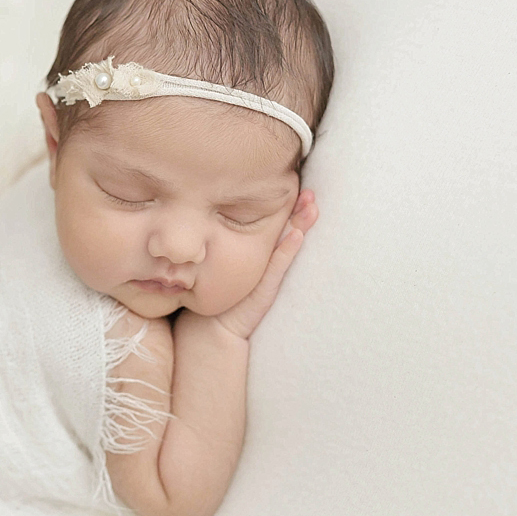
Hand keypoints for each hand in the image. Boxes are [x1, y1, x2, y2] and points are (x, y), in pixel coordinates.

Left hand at [209, 189, 318, 341]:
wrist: (212, 330)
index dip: (286, 207)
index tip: (296, 184)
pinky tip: (296, 234)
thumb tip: (204, 210)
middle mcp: (267, 263)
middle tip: (310, 192)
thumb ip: (215, 241)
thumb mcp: (216, 263)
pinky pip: (277, 266)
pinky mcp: (265, 290)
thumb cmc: (213, 295)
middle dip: (300, 212)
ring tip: (312, 206)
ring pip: (288, 245)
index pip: (273, 225)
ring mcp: (268, 276)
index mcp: (258, 255)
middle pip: (287, 231)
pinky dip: (287, 250)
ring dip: (301, 225)